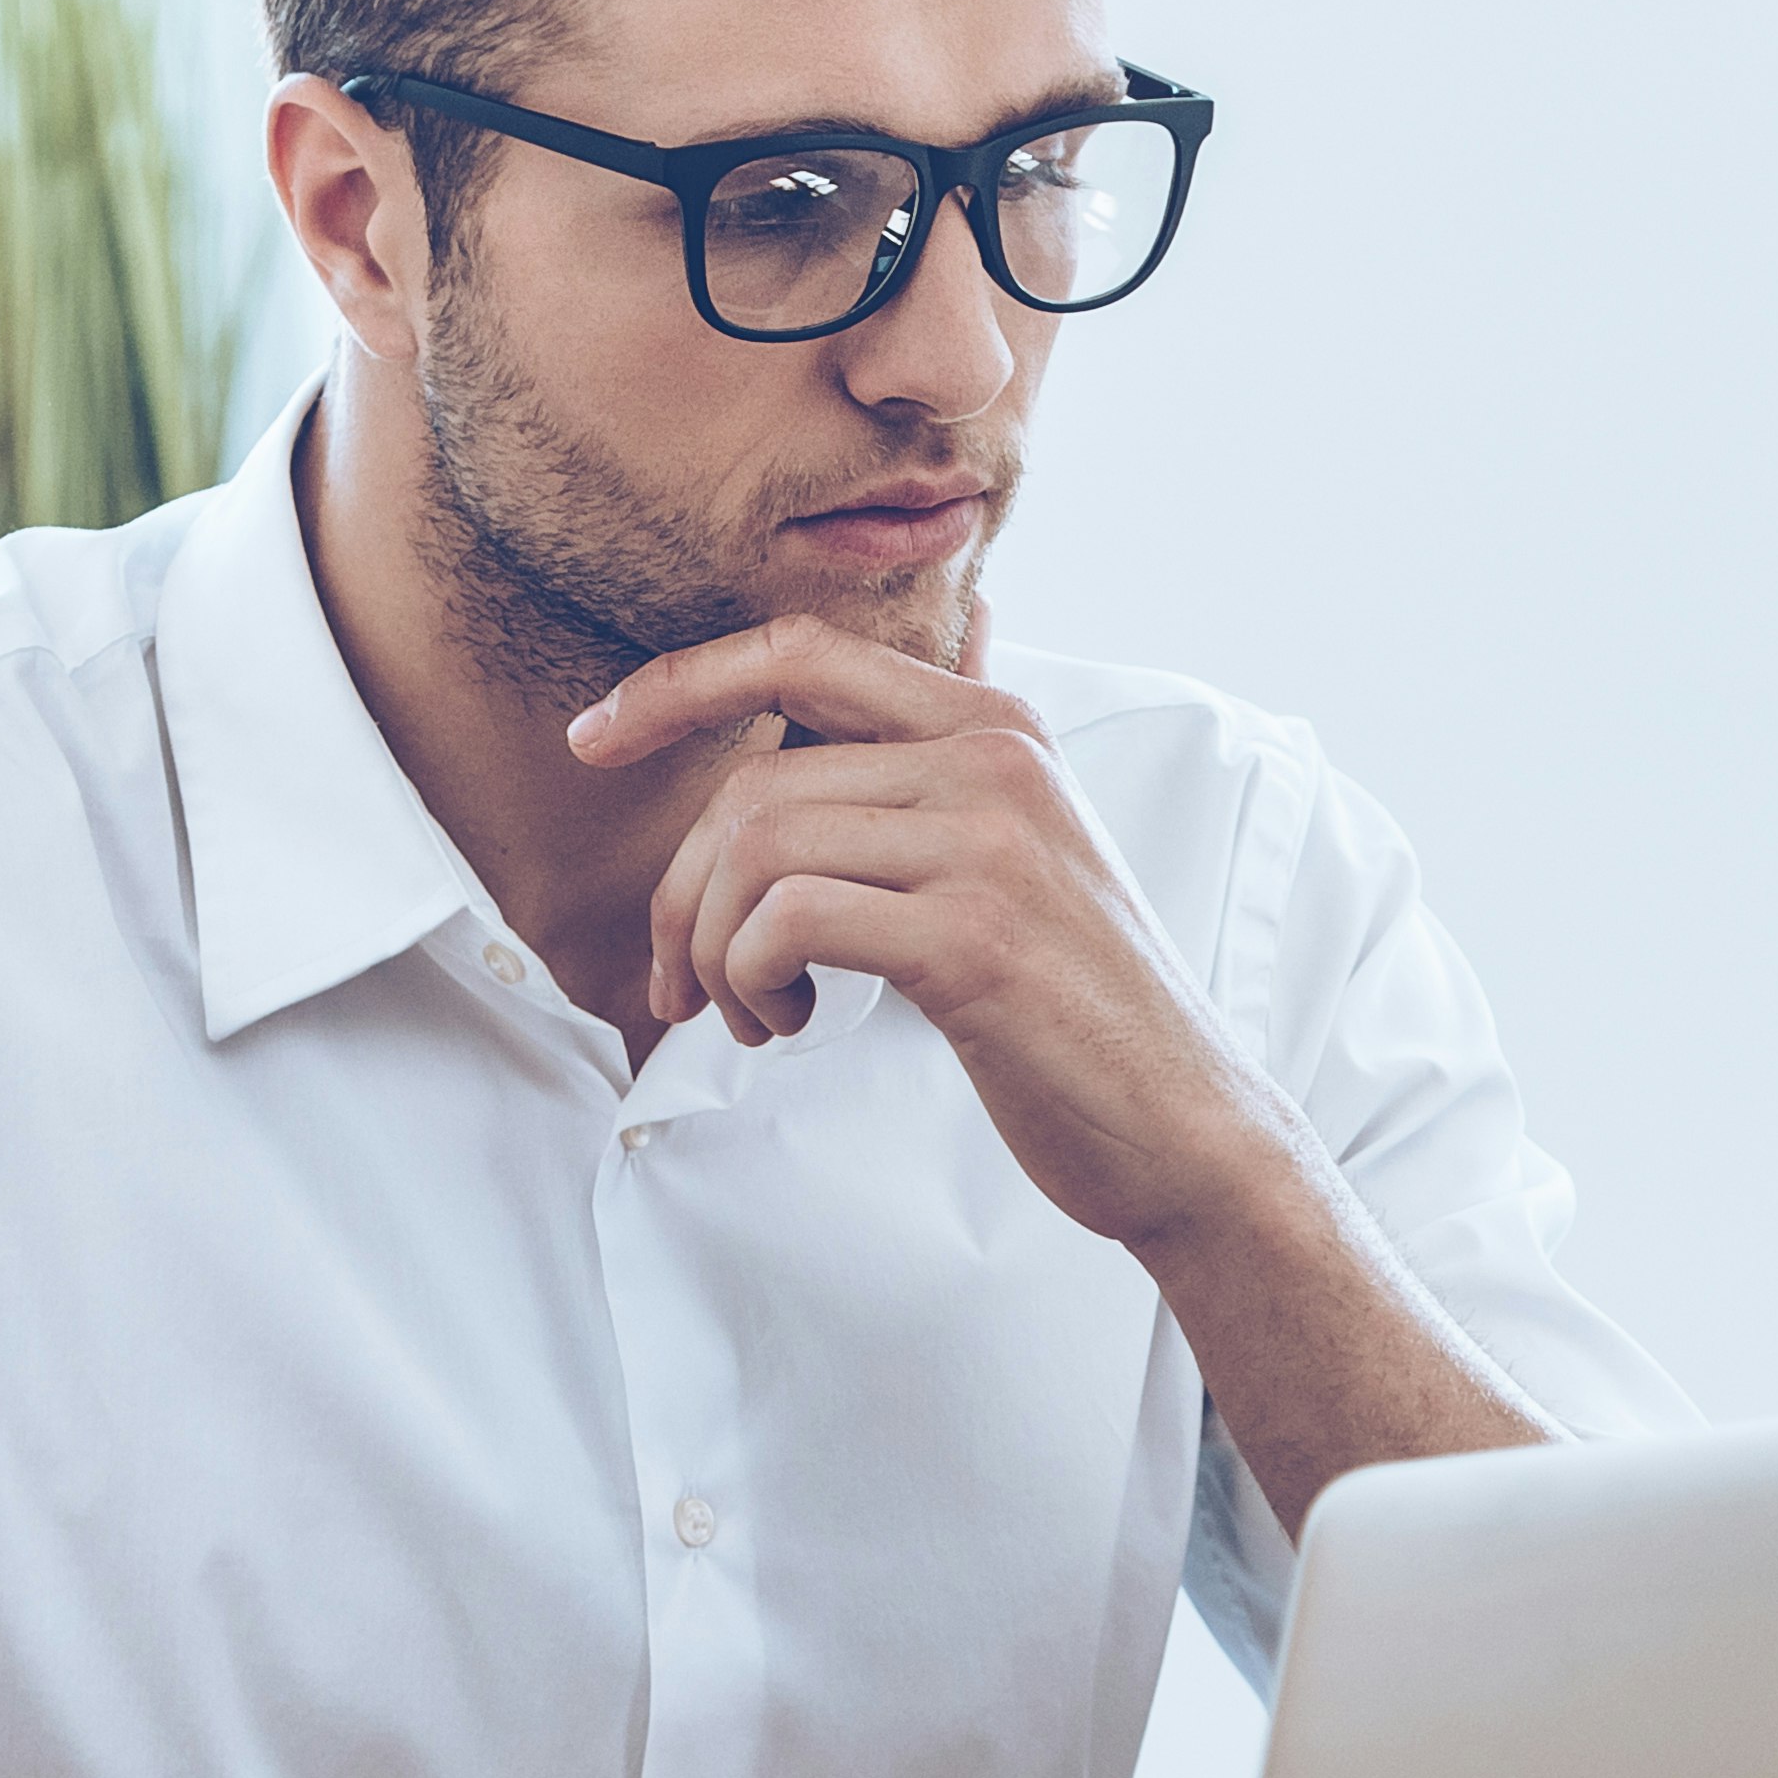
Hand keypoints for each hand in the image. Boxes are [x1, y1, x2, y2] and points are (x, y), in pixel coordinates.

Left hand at [566, 617, 1298, 1256]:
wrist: (1184, 1126)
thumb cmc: (1079, 1006)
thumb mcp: (1023, 853)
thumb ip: (948, 766)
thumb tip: (918, 658)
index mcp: (997, 727)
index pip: (800, 652)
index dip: (677, 683)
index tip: (593, 737)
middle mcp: (995, 762)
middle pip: (755, 779)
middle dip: (680, 889)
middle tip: (686, 982)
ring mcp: (989, 844)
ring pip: (758, 849)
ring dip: (712, 949)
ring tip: (751, 1014)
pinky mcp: (973, 937)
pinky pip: (788, 921)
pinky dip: (753, 980)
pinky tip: (795, 1025)